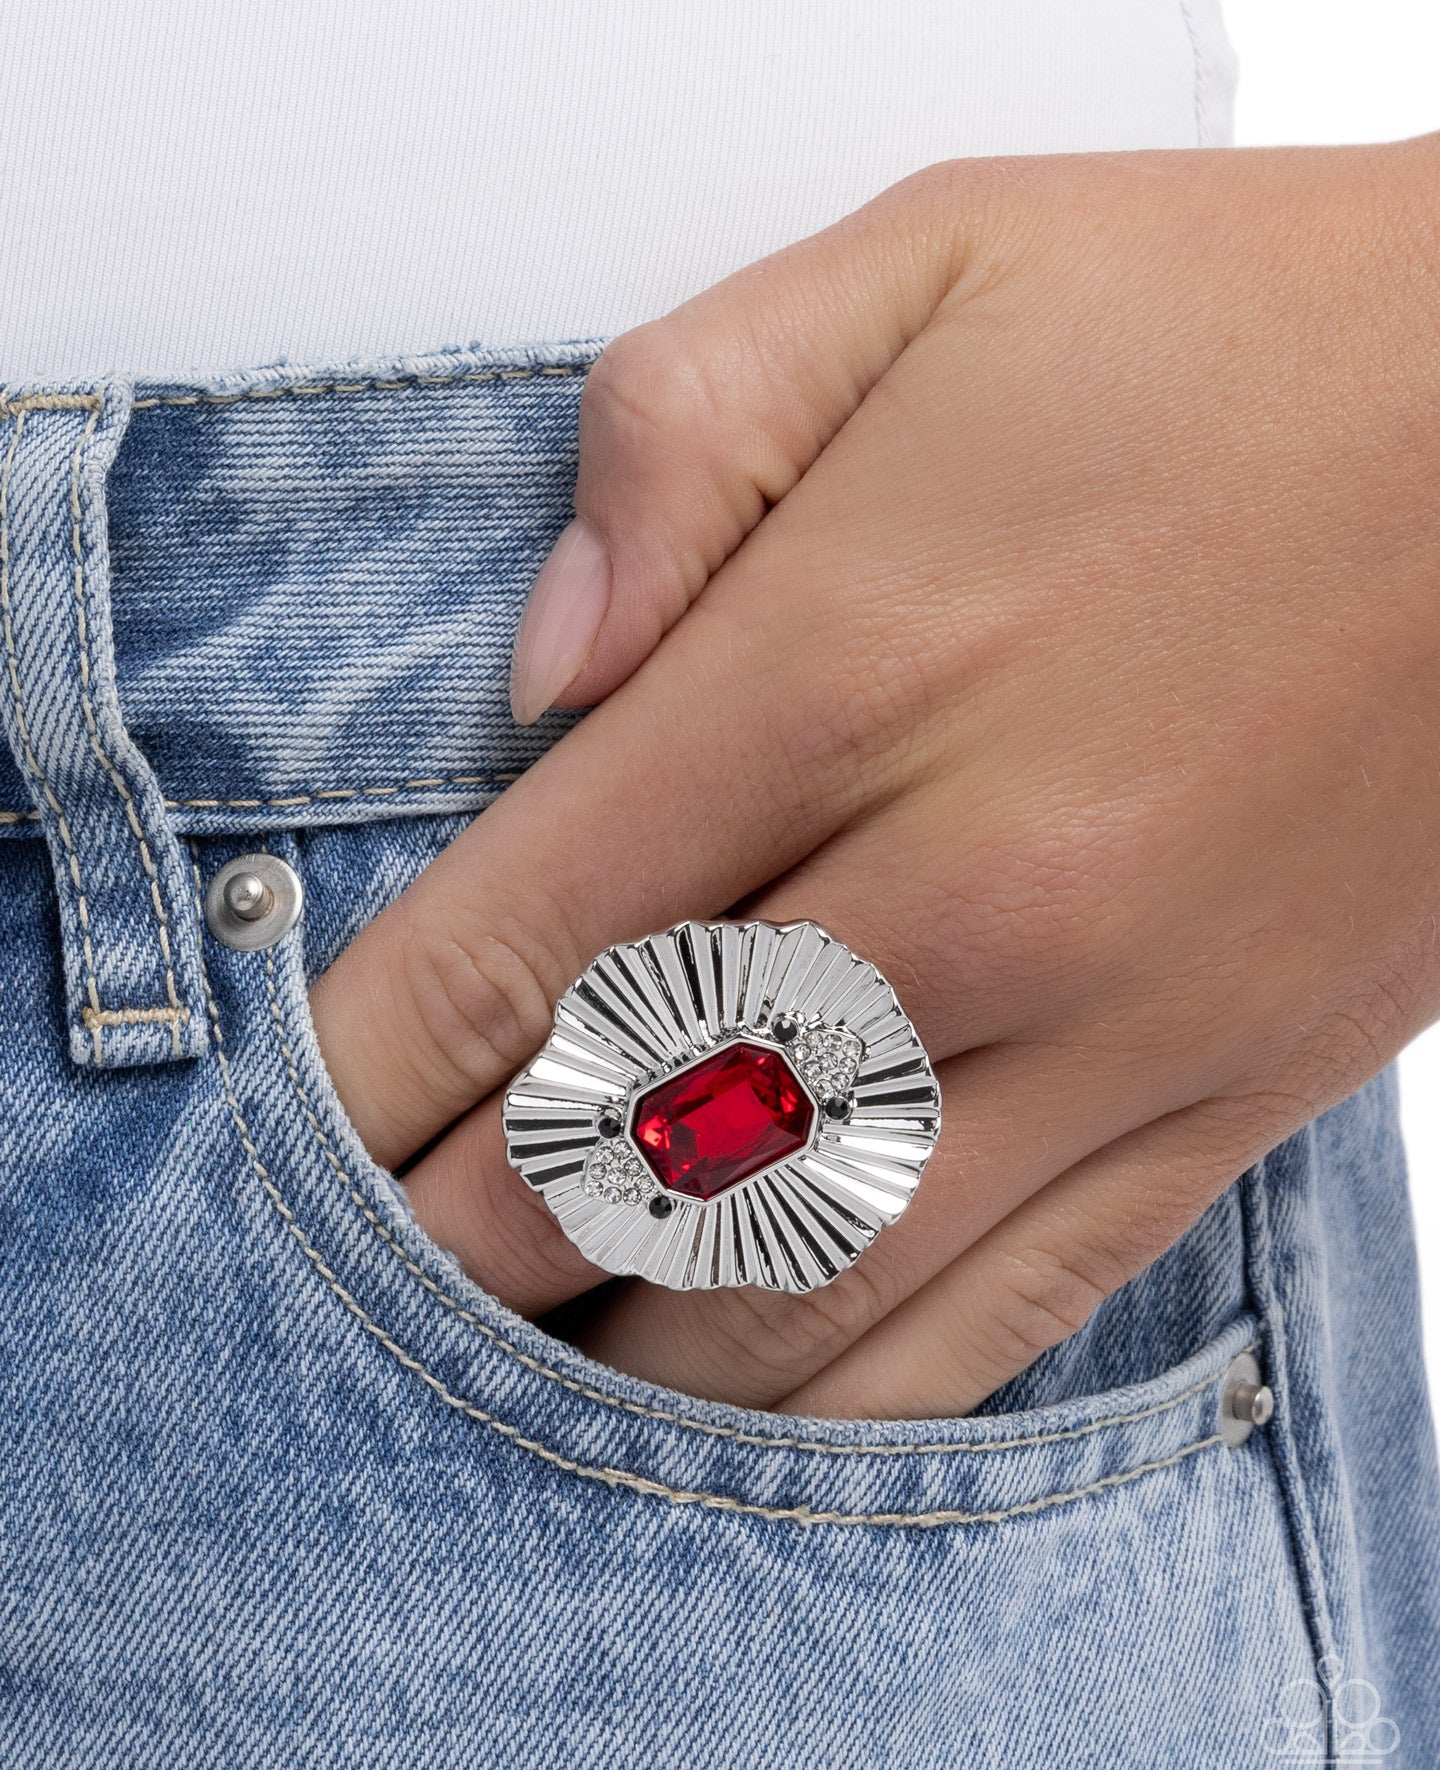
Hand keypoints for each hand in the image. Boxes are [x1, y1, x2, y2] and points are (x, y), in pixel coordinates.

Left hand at [310, 138, 1439, 1418]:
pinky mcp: (1228, 1094)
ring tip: (512, 1380)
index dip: (373, 1067)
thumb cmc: (1244, 337)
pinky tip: (746, 1416)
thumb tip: (539, 667)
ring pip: (805, 1279)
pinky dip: (848, 1390)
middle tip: (358, 1284)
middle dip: (459, 1235)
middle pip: (632, 1140)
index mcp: (849, 662)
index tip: (293, 1135)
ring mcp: (1112, 1020)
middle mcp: (969, 880)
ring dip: (625, 1351)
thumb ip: (676, 436)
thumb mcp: (927, 265)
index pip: (527, 936)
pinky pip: (1007, 1312)